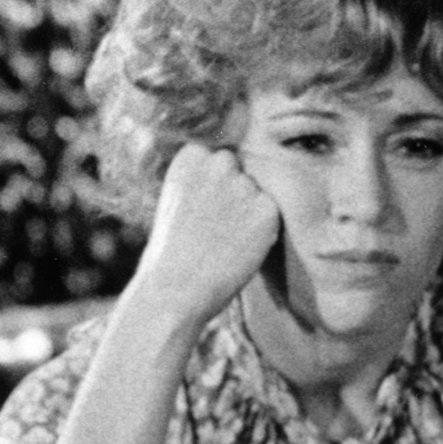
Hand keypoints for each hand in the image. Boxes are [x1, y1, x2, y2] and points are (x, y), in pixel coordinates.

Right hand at [134, 142, 279, 327]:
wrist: (174, 287)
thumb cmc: (171, 250)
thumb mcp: (176, 199)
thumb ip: (203, 181)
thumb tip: (239, 178)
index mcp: (191, 156)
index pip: (215, 157)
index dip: (210, 183)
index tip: (198, 206)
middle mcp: (219, 163)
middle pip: (239, 169)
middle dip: (233, 190)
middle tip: (215, 225)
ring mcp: (244, 185)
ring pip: (257, 192)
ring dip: (248, 211)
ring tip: (223, 240)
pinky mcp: (267, 209)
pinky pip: (271, 214)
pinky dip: (261, 230)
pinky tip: (237, 248)